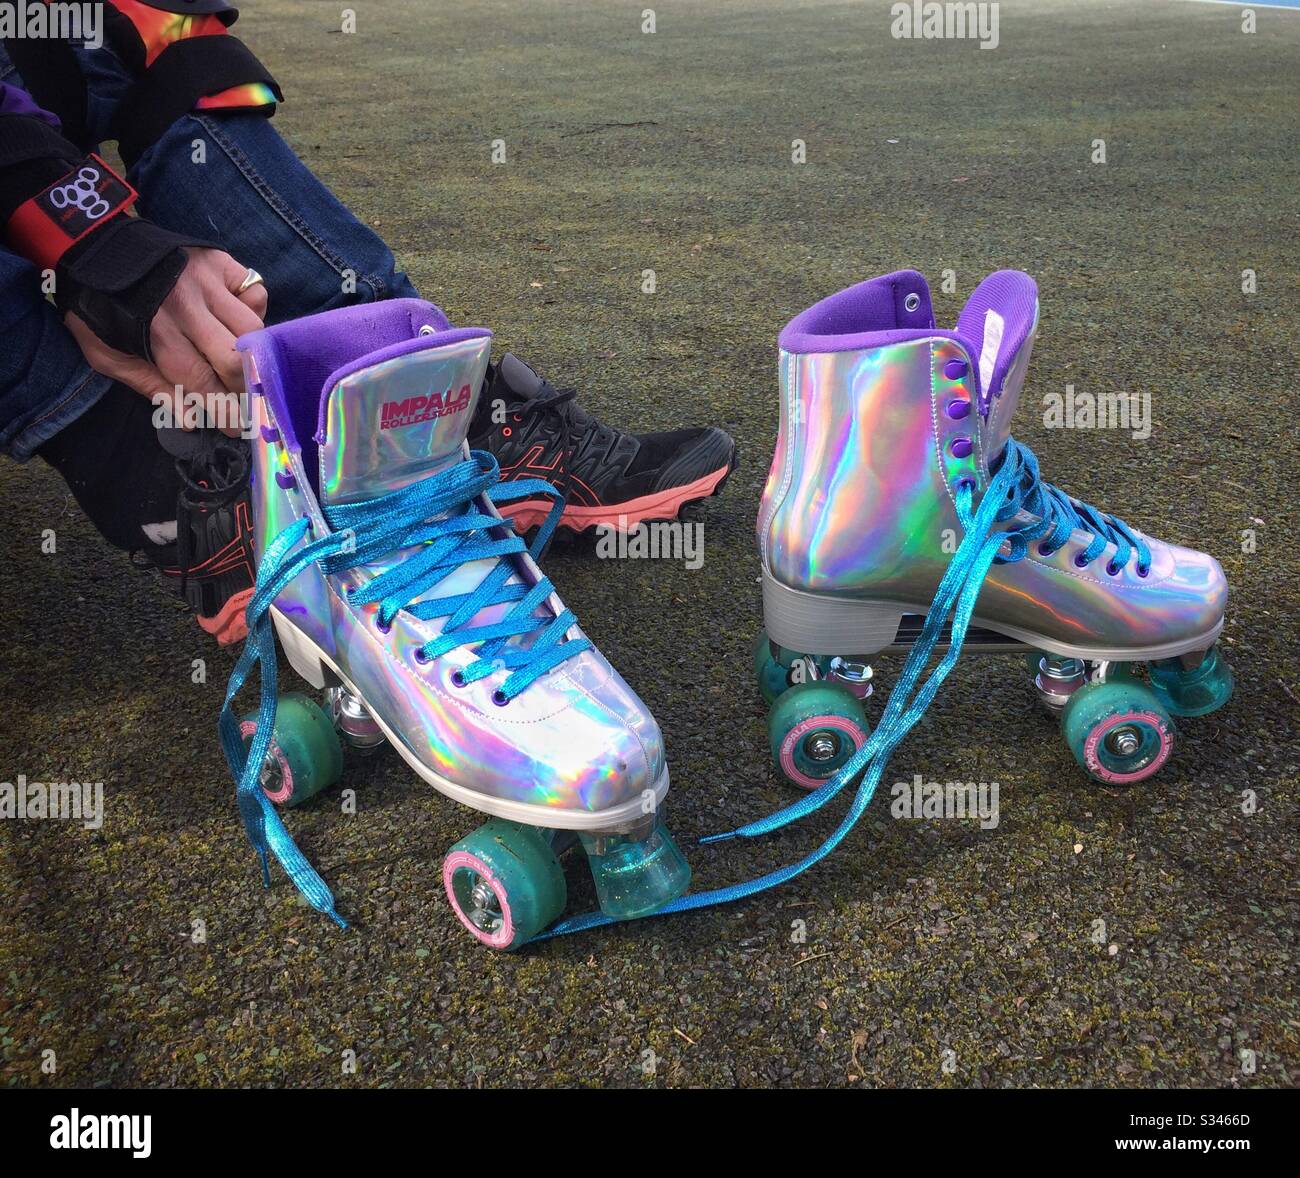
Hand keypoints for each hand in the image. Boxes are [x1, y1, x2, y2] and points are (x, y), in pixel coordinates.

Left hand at [66, 247, 267, 436]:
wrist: (94, 250)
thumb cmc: (101, 310)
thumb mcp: (109, 355)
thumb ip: (149, 385)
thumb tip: (190, 419)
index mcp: (158, 335)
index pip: (202, 381)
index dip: (224, 409)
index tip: (237, 427)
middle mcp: (187, 307)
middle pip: (236, 358)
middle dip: (245, 387)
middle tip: (247, 400)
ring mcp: (206, 281)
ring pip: (252, 327)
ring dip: (253, 350)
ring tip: (244, 360)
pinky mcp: (219, 262)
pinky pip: (256, 291)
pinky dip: (254, 309)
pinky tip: (239, 318)